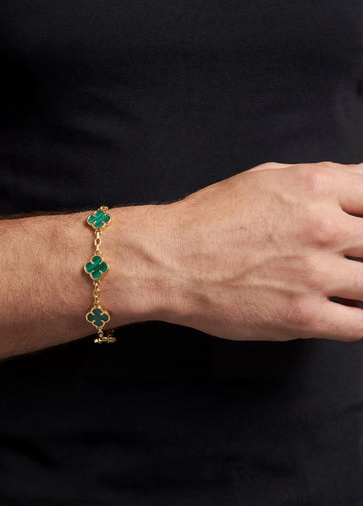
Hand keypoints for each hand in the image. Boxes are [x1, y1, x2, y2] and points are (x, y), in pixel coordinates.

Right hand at [155, 161, 362, 341]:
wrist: (168, 261)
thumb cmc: (206, 220)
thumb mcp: (263, 179)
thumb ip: (321, 176)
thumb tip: (361, 175)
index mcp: (315, 188)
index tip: (358, 234)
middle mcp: (323, 228)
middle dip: (362, 251)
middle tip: (343, 258)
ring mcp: (315, 275)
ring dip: (360, 284)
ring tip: (339, 283)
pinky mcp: (302, 316)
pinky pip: (358, 325)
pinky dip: (357, 318)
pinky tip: (340, 310)